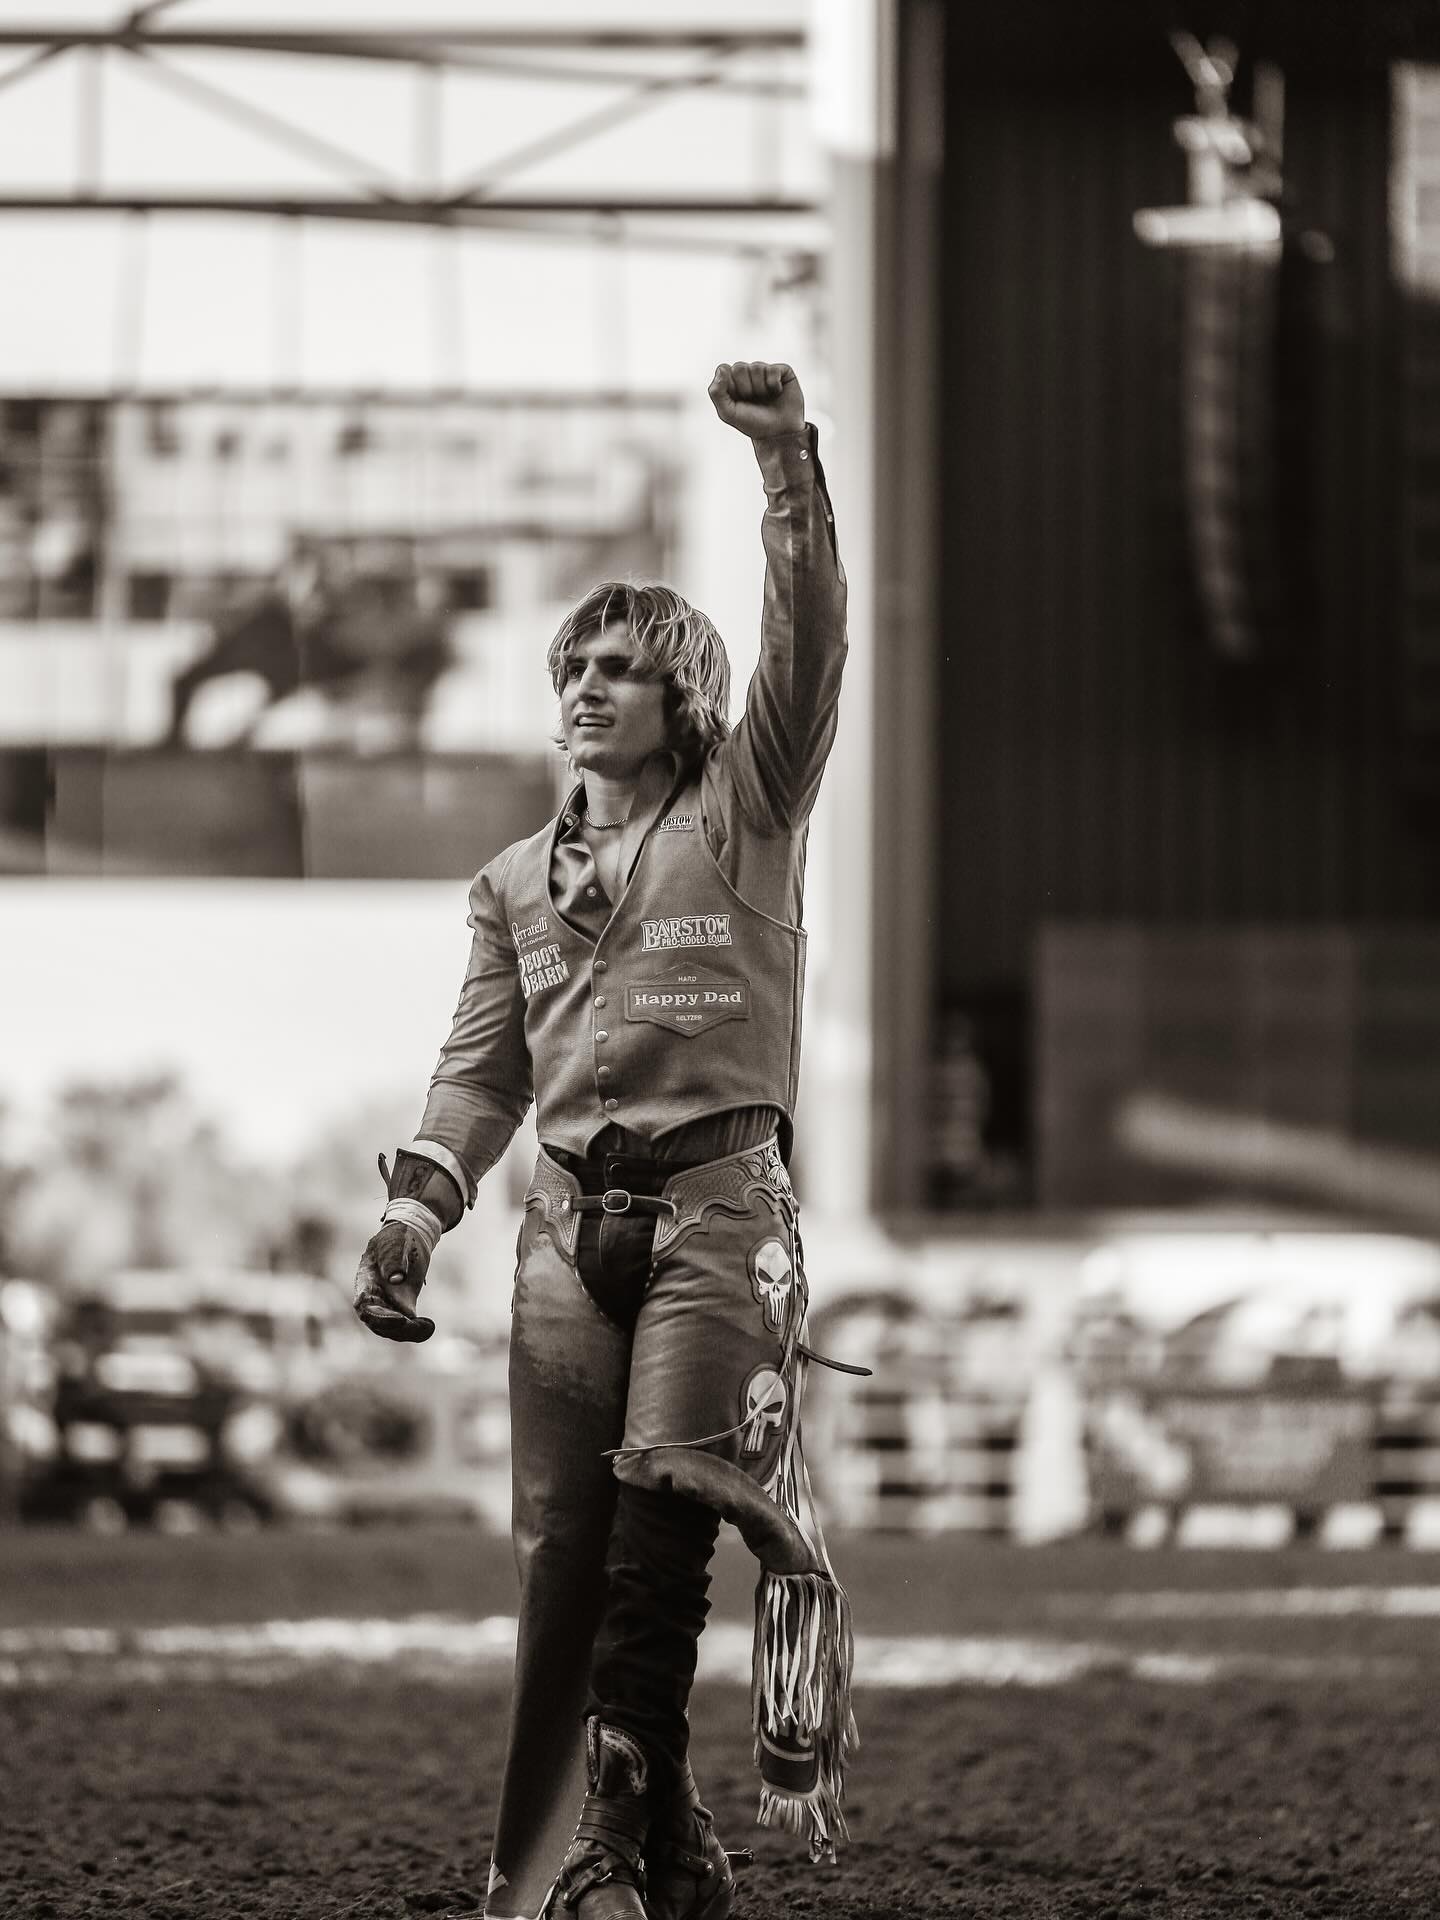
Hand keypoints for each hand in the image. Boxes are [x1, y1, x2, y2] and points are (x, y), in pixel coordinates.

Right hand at [353, 1221, 435, 1341]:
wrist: (410, 1236)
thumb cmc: (398, 1237)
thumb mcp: (395, 1243)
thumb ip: (393, 1259)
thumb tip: (396, 1279)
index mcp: (366, 1281)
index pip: (365, 1306)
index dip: (379, 1316)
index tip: (400, 1318)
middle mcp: (374, 1297)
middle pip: (377, 1323)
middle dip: (395, 1328)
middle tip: (416, 1325)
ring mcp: (387, 1304)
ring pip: (392, 1329)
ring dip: (408, 1332)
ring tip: (427, 1327)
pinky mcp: (403, 1307)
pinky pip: (406, 1326)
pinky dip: (416, 1330)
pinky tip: (428, 1327)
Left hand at [708, 362, 804, 439]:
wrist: (778, 434)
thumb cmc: (753, 424)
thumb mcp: (728, 413)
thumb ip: (717, 393)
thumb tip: (722, 369)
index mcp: (732, 381)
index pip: (724, 369)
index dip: (731, 386)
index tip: (738, 400)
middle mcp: (748, 373)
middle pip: (739, 367)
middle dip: (745, 388)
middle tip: (753, 401)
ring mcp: (764, 370)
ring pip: (756, 367)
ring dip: (760, 388)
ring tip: (766, 398)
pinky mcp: (782, 371)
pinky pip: (773, 369)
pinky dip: (773, 384)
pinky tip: (777, 392)